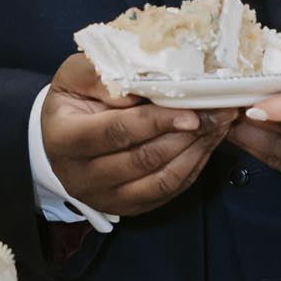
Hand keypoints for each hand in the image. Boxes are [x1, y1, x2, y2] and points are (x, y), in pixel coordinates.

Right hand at [41, 50, 235, 217]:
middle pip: (143, 159)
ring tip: (219, 125)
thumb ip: (100, 74)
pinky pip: (167, 192)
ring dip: (196, 152)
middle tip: (219, 112)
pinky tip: (208, 143)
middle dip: (187, 135)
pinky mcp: (127, 207)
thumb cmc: (74, 100)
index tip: (191, 112)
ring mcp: (104, 196)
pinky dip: (193, 168)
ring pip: (160, 180)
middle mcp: (81, 176)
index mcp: (64, 139)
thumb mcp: (75, 76)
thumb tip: (137, 85)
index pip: (117, 132)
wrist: (61, 136)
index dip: (156, 122)